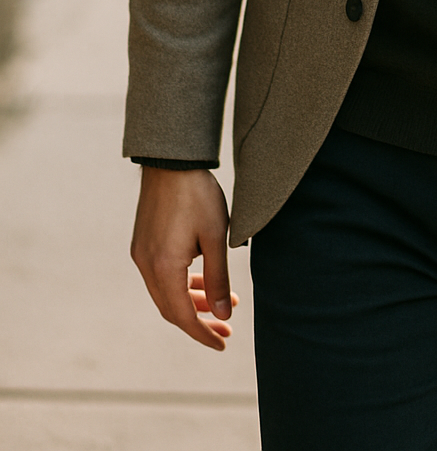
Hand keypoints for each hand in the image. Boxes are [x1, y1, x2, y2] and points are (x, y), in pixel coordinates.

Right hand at [130, 167, 237, 349]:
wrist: (171, 161)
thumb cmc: (198, 194)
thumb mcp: (216, 236)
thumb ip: (218, 278)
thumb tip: (222, 314)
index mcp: (164, 267)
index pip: (182, 315)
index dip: (203, 333)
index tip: (223, 343)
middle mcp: (146, 265)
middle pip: (172, 308)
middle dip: (200, 320)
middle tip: (227, 326)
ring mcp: (142, 254)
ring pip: (166, 291)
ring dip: (192, 300)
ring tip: (222, 303)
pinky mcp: (143, 242)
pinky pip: (161, 275)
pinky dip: (181, 283)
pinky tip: (201, 278)